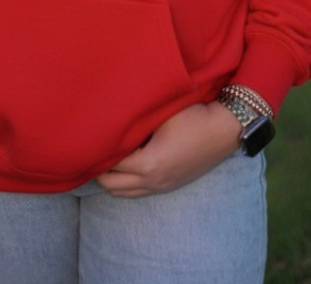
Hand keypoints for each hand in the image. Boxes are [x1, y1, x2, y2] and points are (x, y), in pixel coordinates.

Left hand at [96, 102, 242, 198]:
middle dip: (99, 171)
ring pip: (125, 193)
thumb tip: (112, 124)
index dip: (98, 151)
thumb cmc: (192, 117)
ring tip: (105, 159)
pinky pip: (139, 192)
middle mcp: (153, 181)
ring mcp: (162, 187)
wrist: (223, 130)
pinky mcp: (170, 186)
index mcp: (148, 164)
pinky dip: (127, 183)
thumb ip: (135, 124)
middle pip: (112, 185)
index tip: (87, 138)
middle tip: (91, 151)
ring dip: (112, 179)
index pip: (111, 163)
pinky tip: (125, 166)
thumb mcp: (160, 116)